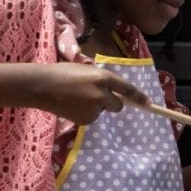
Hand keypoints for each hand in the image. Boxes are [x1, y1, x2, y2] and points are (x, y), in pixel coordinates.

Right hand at [25, 62, 150, 123]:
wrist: (41, 87)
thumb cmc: (62, 73)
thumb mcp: (86, 70)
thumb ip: (101, 79)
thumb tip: (113, 90)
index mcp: (103, 77)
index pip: (127, 89)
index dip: (139, 97)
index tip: (148, 103)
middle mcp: (102, 94)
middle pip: (118, 105)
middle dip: (112, 102)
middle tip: (96, 96)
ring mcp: (94, 109)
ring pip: (102, 111)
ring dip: (95, 106)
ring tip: (77, 97)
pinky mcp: (85, 120)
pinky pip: (92, 117)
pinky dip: (85, 113)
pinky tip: (72, 105)